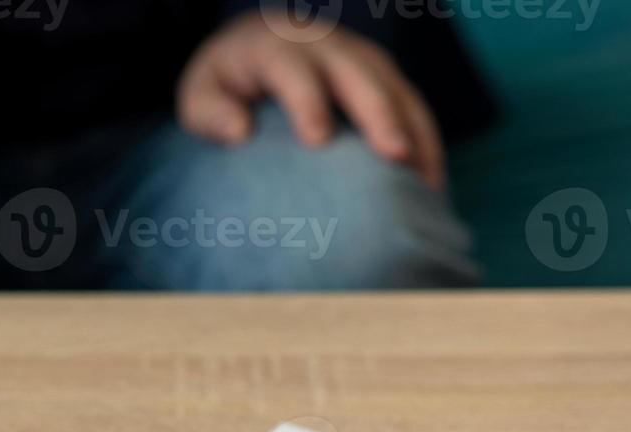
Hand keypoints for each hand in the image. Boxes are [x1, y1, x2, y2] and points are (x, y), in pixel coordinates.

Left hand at [177, 11, 444, 188]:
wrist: (255, 49)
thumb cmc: (226, 85)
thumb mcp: (200, 94)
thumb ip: (209, 112)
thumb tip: (238, 132)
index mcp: (276, 47)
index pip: (294, 71)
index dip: (307, 101)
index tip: (317, 141)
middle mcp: (326, 47)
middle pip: (359, 75)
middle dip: (379, 114)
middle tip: (395, 156)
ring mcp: (361, 59)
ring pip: (396, 89)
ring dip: (415, 131)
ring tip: (426, 182)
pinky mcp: (383, 78)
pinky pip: (412, 106)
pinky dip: (425, 142)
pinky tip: (431, 185)